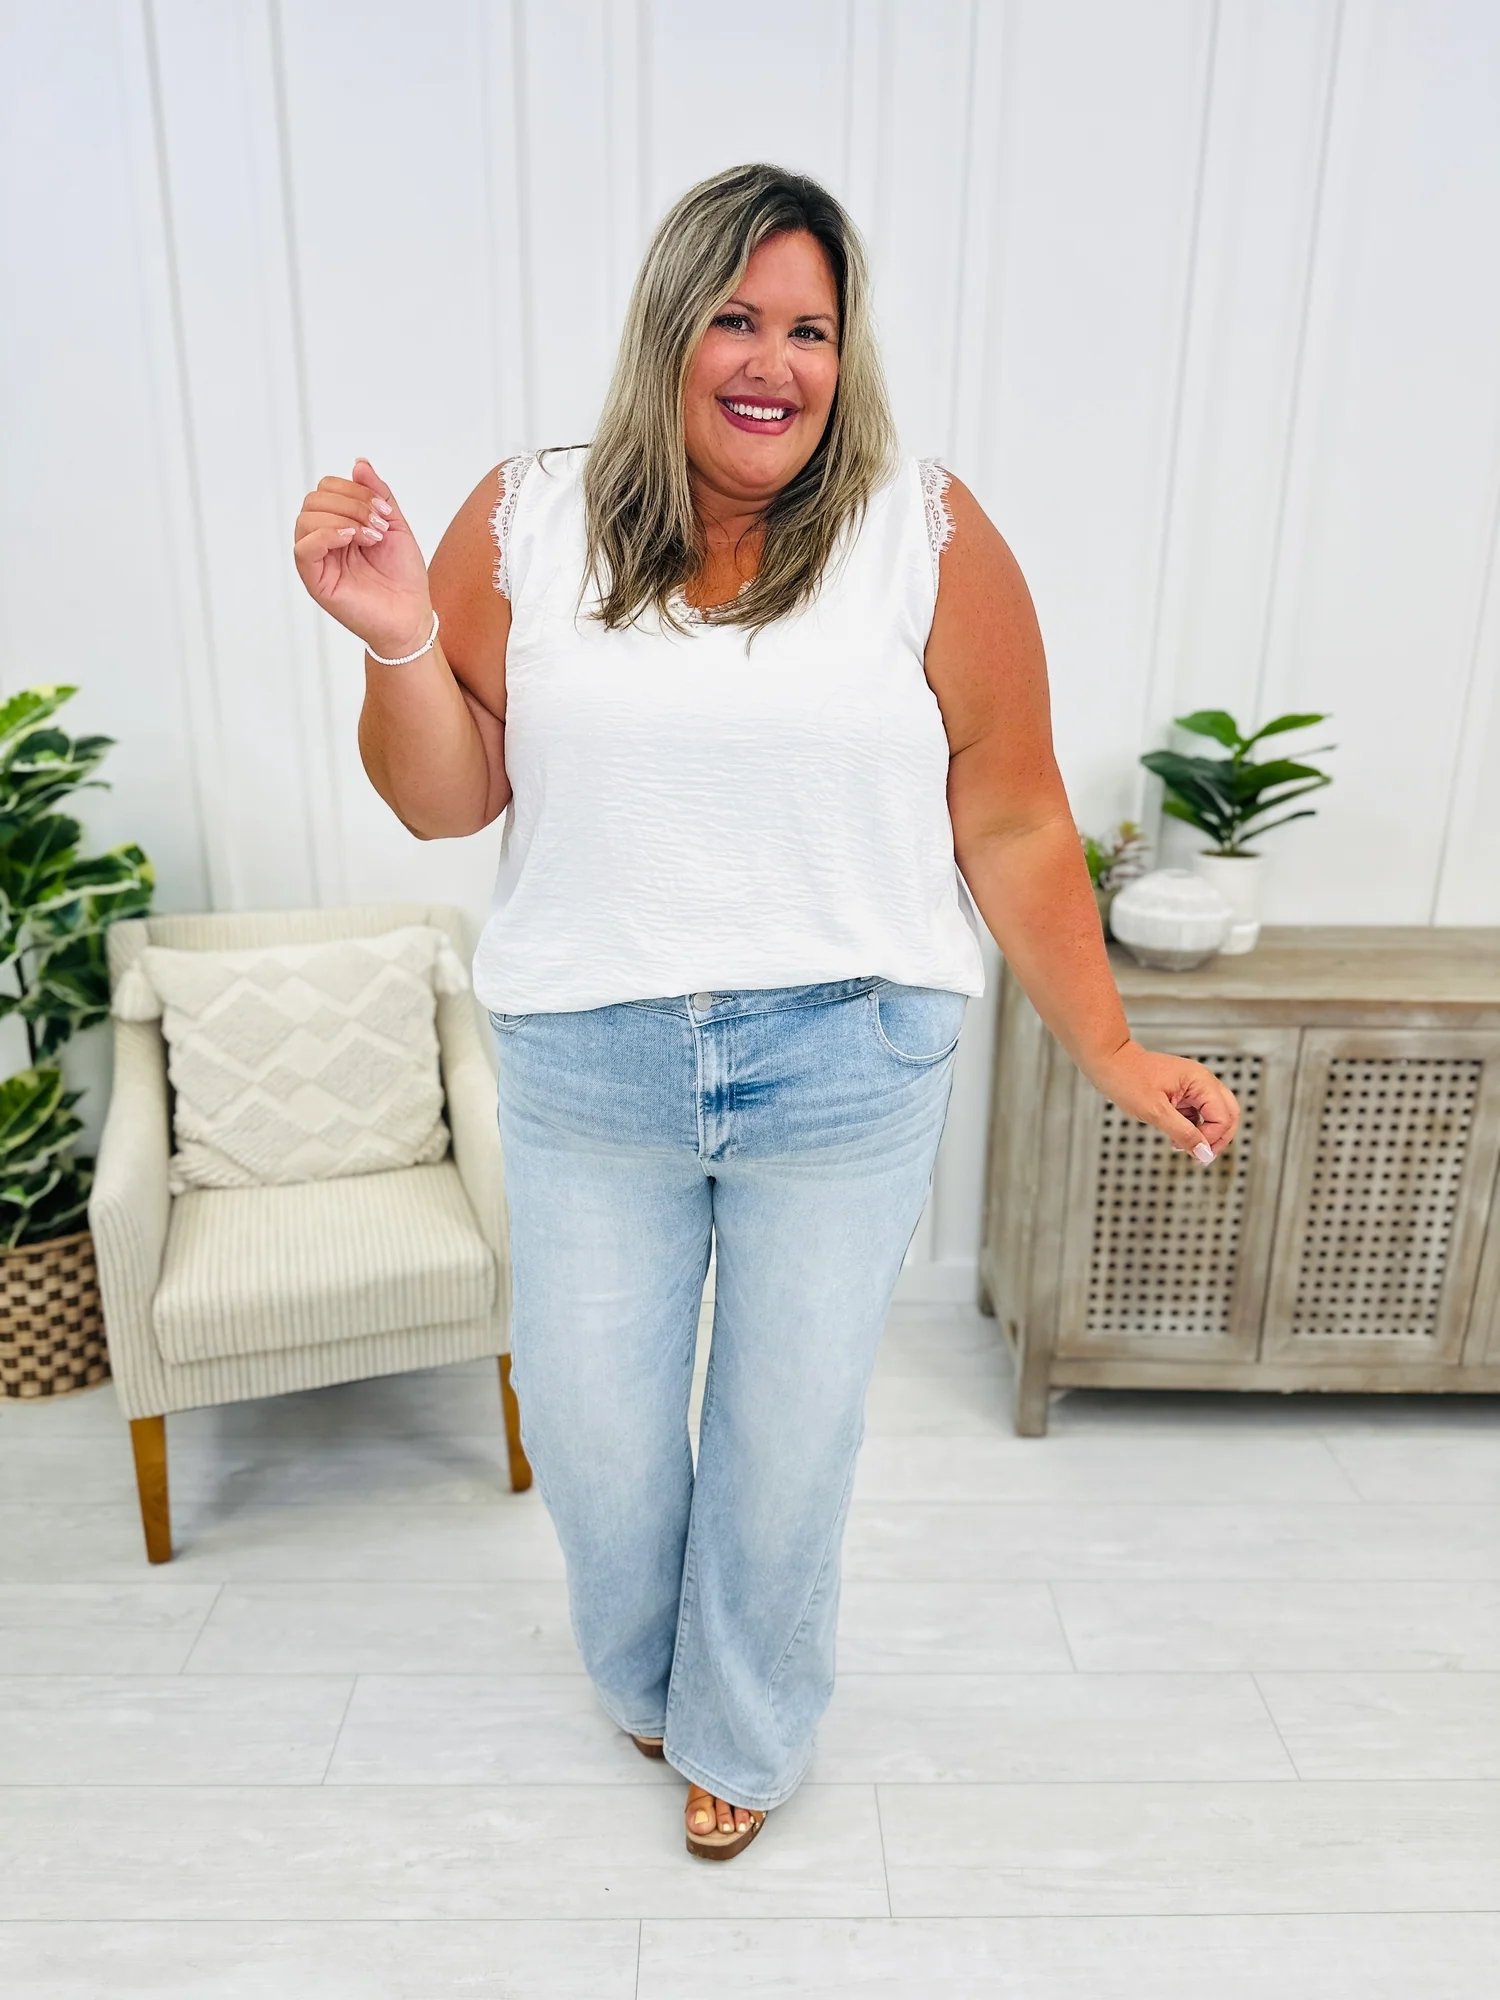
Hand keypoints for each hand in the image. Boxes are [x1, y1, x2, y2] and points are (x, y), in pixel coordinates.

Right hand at [292, 458, 433, 658]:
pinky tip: (352, 539)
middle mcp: (323, 539)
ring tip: (371, 537)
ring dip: (344, 518)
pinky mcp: (315, 579)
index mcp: (338, 523)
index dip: (356, 490)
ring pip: (306, 518)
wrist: (411, 614)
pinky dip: (327, 534)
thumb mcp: (394, 524)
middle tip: (379, 526)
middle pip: (314, 499)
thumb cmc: (403, 576)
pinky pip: (304, 547)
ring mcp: (317, 559)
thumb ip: (377, 493)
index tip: (385, 511)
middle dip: (352, 504)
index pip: (328, 488)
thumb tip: (359, 464)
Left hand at [1084, 1038, 1239, 1163]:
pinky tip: (1176, 1137)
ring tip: (1182, 1146)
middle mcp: (1202, 1081)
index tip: (1195, 1153)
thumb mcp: (1155, 1112)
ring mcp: (1193, 1085)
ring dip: (1204, 1134)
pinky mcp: (1183, 1091)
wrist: (1108, 1063)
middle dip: (1218, 1138)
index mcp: (1200, 1081)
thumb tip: (1204, 1153)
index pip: (1223, 1116)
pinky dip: (1192, 1127)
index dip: (1212, 1138)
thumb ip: (1183, 1133)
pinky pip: (1198, 1113)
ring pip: (1215, 1114)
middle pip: (1229, 1114)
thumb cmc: (1127, 1079)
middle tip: (1201, 1156)